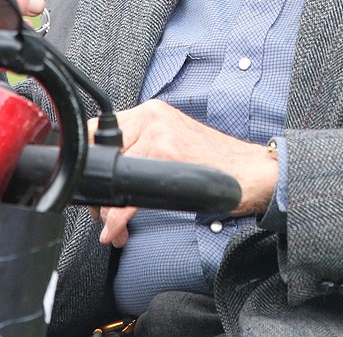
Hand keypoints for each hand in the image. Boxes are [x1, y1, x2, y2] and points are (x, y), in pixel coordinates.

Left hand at [87, 99, 278, 247]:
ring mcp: (159, 134)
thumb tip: (110, 175)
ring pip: (114, 175)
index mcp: (151, 111)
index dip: (92, 163)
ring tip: (113, 226)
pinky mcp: (167, 154)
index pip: (100, 129)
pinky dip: (118, 218)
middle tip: (102, 213)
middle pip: (102, 153)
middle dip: (98, 192)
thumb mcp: (174, 141)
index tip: (93, 188)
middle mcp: (152, 117)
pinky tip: (116, 231)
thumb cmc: (215, 162)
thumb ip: (143, 146)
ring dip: (106, 210)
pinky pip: (131, 192)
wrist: (250, 171)